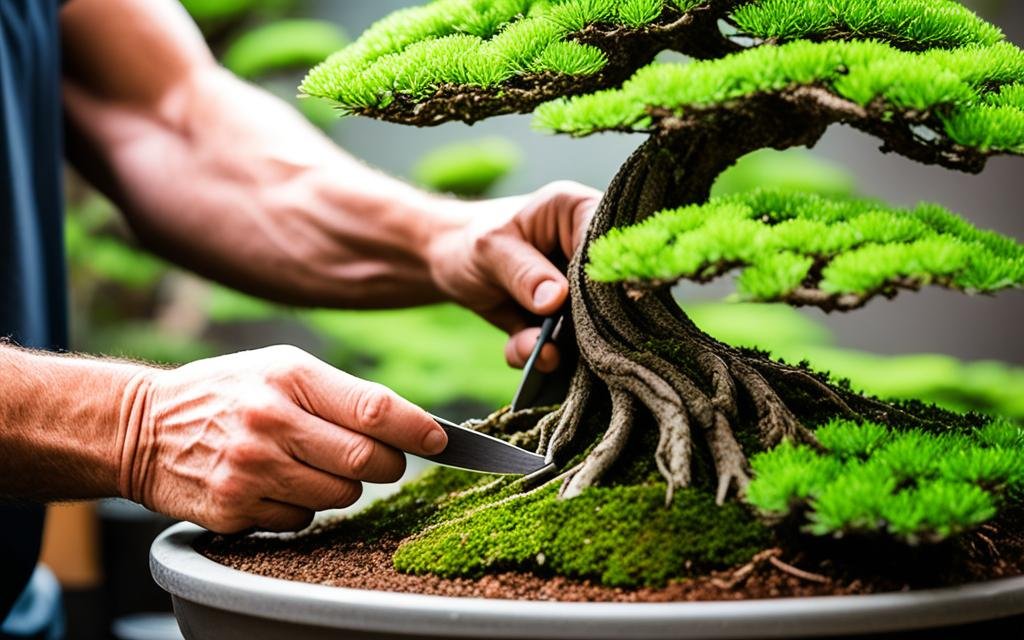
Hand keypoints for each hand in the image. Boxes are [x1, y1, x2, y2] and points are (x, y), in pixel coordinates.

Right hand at [115, 345, 445, 532]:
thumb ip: (342, 393)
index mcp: (289, 378)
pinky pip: (302, 521)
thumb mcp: (280, 368)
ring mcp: (251, 470)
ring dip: (345, 487)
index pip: (374, 409)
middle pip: (366, 461)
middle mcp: (270, 422)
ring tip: (314, 465)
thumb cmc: (228, 391)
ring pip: (341, 497)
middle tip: (383, 460)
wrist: (142, 427)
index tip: (440, 442)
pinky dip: (304, 508)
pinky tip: (278, 485)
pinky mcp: (234, 510)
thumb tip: (410, 427)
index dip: (416, 430)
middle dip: (388, 465)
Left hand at [427, 181, 600, 372]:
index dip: (605, 279)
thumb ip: (523, 273)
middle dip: (582, 324)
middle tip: (557, 342)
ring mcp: (584, 286)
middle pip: (610, 289)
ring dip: (561, 345)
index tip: (583, 310)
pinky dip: (542, 353)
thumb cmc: (474, 241)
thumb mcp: (490, 250)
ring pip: (592, 325)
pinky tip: (520, 349)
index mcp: (578, 210)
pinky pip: (567, 344)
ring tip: (535, 352)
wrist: (450, 264)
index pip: (609, 244)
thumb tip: (556, 299)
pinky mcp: (570, 318)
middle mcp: (590, 247)